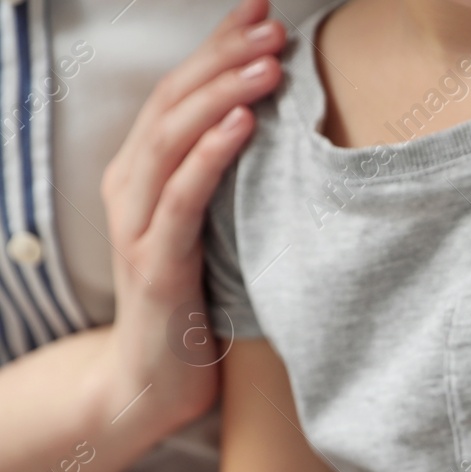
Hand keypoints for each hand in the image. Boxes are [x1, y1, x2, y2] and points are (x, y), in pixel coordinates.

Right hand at [100, 0, 285, 426]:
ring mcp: (138, 224)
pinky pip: (181, 199)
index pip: (180, 93)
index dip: (217, 48)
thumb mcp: (215, 231)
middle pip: (174, 103)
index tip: (261, 12)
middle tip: (272, 26)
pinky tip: (244, 126)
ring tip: (268, 64)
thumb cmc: (196, 304)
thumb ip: (230, 185)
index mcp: (145, 174)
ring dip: (223, 95)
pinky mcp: (156, 264)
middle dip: (224, 58)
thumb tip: (283, 137)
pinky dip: (210, 156)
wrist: (153, 381)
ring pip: (173, 139)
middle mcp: (132, 188)